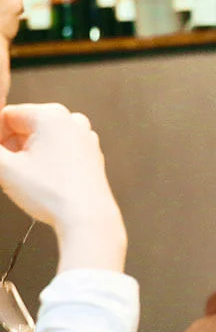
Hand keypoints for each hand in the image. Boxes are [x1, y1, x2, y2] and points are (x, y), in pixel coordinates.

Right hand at [0, 104, 125, 272]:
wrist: (86, 216)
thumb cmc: (53, 193)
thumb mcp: (5, 168)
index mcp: (52, 115)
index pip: (7, 116)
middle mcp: (72, 121)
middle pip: (26, 127)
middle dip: (12, 146)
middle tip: (7, 169)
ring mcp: (84, 137)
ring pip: (42, 139)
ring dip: (27, 154)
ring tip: (25, 176)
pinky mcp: (90, 153)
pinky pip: (59, 150)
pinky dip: (46, 160)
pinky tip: (43, 180)